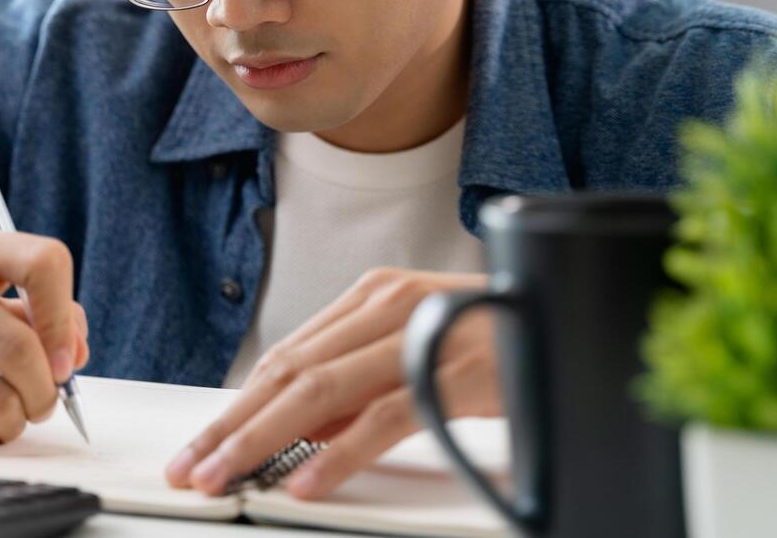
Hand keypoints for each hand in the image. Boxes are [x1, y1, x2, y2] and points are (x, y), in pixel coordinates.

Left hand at [165, 268, 495, 499]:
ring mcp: (423, 331)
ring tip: (228, 477)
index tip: (200, 447)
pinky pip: (385, 415)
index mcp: (374, 296)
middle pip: (289, 373)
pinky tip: (308, 481)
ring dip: (265, 439)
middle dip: (233, 427)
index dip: (236, 407)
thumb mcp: (417, 359)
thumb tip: (301, 437)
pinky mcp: (458, 368)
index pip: (285, 357)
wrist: (583, 317)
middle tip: (193, 469)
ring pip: (321, 389)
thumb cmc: (501, 340)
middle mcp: (389, 302)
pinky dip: (340, 452)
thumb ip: (360, 390)